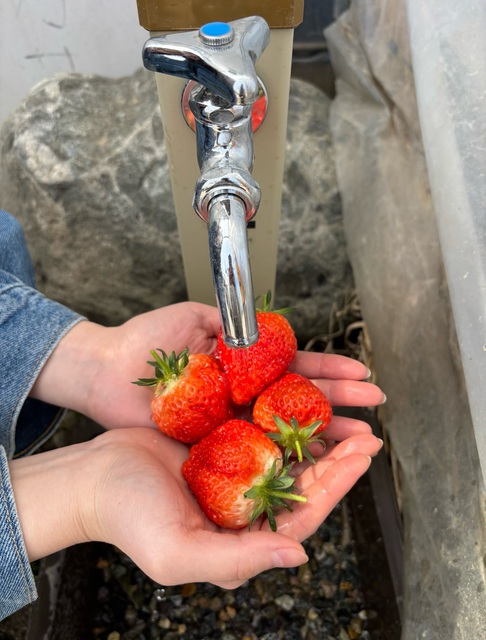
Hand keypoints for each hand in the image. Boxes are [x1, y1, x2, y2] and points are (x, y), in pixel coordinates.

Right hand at [10, 426, 382, 588]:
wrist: (91, 478)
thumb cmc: (128, 518)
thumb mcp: (178, 552)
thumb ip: (237, 559)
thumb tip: (299, 554)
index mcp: (241, 536)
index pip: (302, 513)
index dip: (337, 485)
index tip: (363, 456)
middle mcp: (243, 507)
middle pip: (302, 482)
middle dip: (338, 459)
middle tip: (368, 433)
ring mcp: (232, 474)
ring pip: (285, 455)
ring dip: (317, 437)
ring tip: (346, 416)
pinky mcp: (219, 447)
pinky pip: (258, 432)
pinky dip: (280, 419)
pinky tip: (300, 403)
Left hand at [31, 302, 384, 431]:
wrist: (106, 373)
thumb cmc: (146, 342)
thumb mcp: (194, 319)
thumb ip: (233, 323)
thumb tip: (267, 326)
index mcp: (244, 363)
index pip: (295, 367)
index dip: (328, 371)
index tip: (360, 373)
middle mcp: (244, 393)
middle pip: (300, 399)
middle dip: (340, 401)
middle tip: (375, 406)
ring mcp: (231, 420)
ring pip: (285, 427)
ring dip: (324, 430)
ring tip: (359, 437)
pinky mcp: (215, 444)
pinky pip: (255, 450)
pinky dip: (285, 454)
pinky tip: (314, 459)